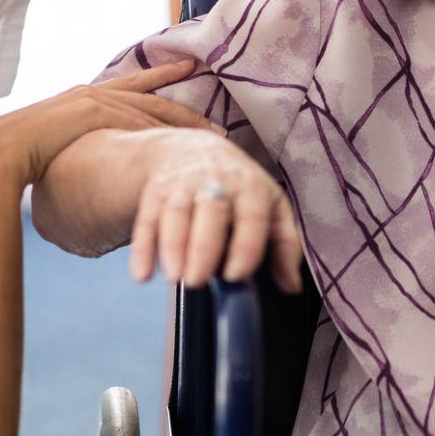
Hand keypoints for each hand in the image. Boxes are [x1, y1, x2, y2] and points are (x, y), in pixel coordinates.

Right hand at [0, 60, 217, 188]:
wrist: (1, 147)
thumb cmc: (26, 150)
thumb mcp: (63, 140)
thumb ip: (87, 142)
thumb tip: (104, 159)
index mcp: (89, 96)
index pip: (136, 87)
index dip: (165, 80)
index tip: (189, 72)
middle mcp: (95, 92)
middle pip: (153, 97)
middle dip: (185, 111)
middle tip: (216, 123)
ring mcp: (94, 99)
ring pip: (150, 109)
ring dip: (181, 122)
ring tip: (210, 134)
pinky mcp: (92, 111)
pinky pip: (133, 121)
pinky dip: (157, 130)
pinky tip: (179, 141)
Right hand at [125, 129, 302, 292]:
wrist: (193, 149)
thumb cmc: (240, 188)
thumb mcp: (270, 207)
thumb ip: (284, 245)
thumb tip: (292, 286)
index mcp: (250, 187)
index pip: (251, 215)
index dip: (245, 245)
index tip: (236, 275)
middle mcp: (216, 181)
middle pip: (210, 211)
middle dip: (203, 247)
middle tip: (198, 281)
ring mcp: (182, 185)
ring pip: (175, 213)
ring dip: (172, 246)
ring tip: (175, 278)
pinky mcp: (155, 192)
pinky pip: (147, 219)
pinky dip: (143, 248)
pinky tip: (142, 275)